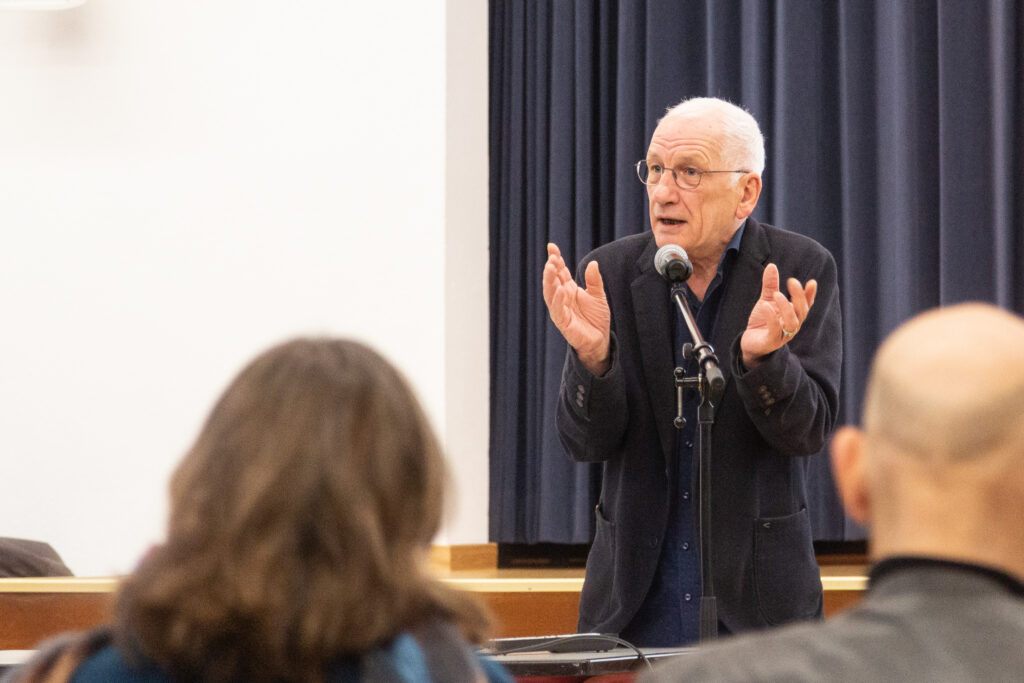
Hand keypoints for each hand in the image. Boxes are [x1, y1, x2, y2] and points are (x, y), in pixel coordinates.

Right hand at [542, 243, 610, 374]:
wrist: (600, 340)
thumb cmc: (596, 318)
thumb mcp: (598, 295)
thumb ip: (594, 280)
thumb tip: (593, 263)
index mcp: (568, 289)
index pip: (559, 271)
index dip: (555, 259)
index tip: (551, 246)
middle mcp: (562, 298)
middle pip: (552, 281)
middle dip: (550, 269)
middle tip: (551, 258)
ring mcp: (560, 310)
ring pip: (550, 294)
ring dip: (549, 281)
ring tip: (550, 268)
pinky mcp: (563, 322)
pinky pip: (558, 310)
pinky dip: (558, 300)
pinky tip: (560, 290)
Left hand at [740, 263, 816, 367]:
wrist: (750, 343)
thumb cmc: (762, 321)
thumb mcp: (766, 300)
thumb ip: (770, 285)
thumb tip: (772, 265)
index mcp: (793, 315)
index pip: (806, 304)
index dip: (810, 294)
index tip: (812, 282)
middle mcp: (792, 325)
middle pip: (801, 311)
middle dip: (799, 296)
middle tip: (792, 281)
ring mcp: (783, 335)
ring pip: (792, 323)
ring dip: (786, 307)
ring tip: (777, 294)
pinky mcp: (771, 342)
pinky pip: (775, 331)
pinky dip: (772, 318)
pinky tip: (765, 306)